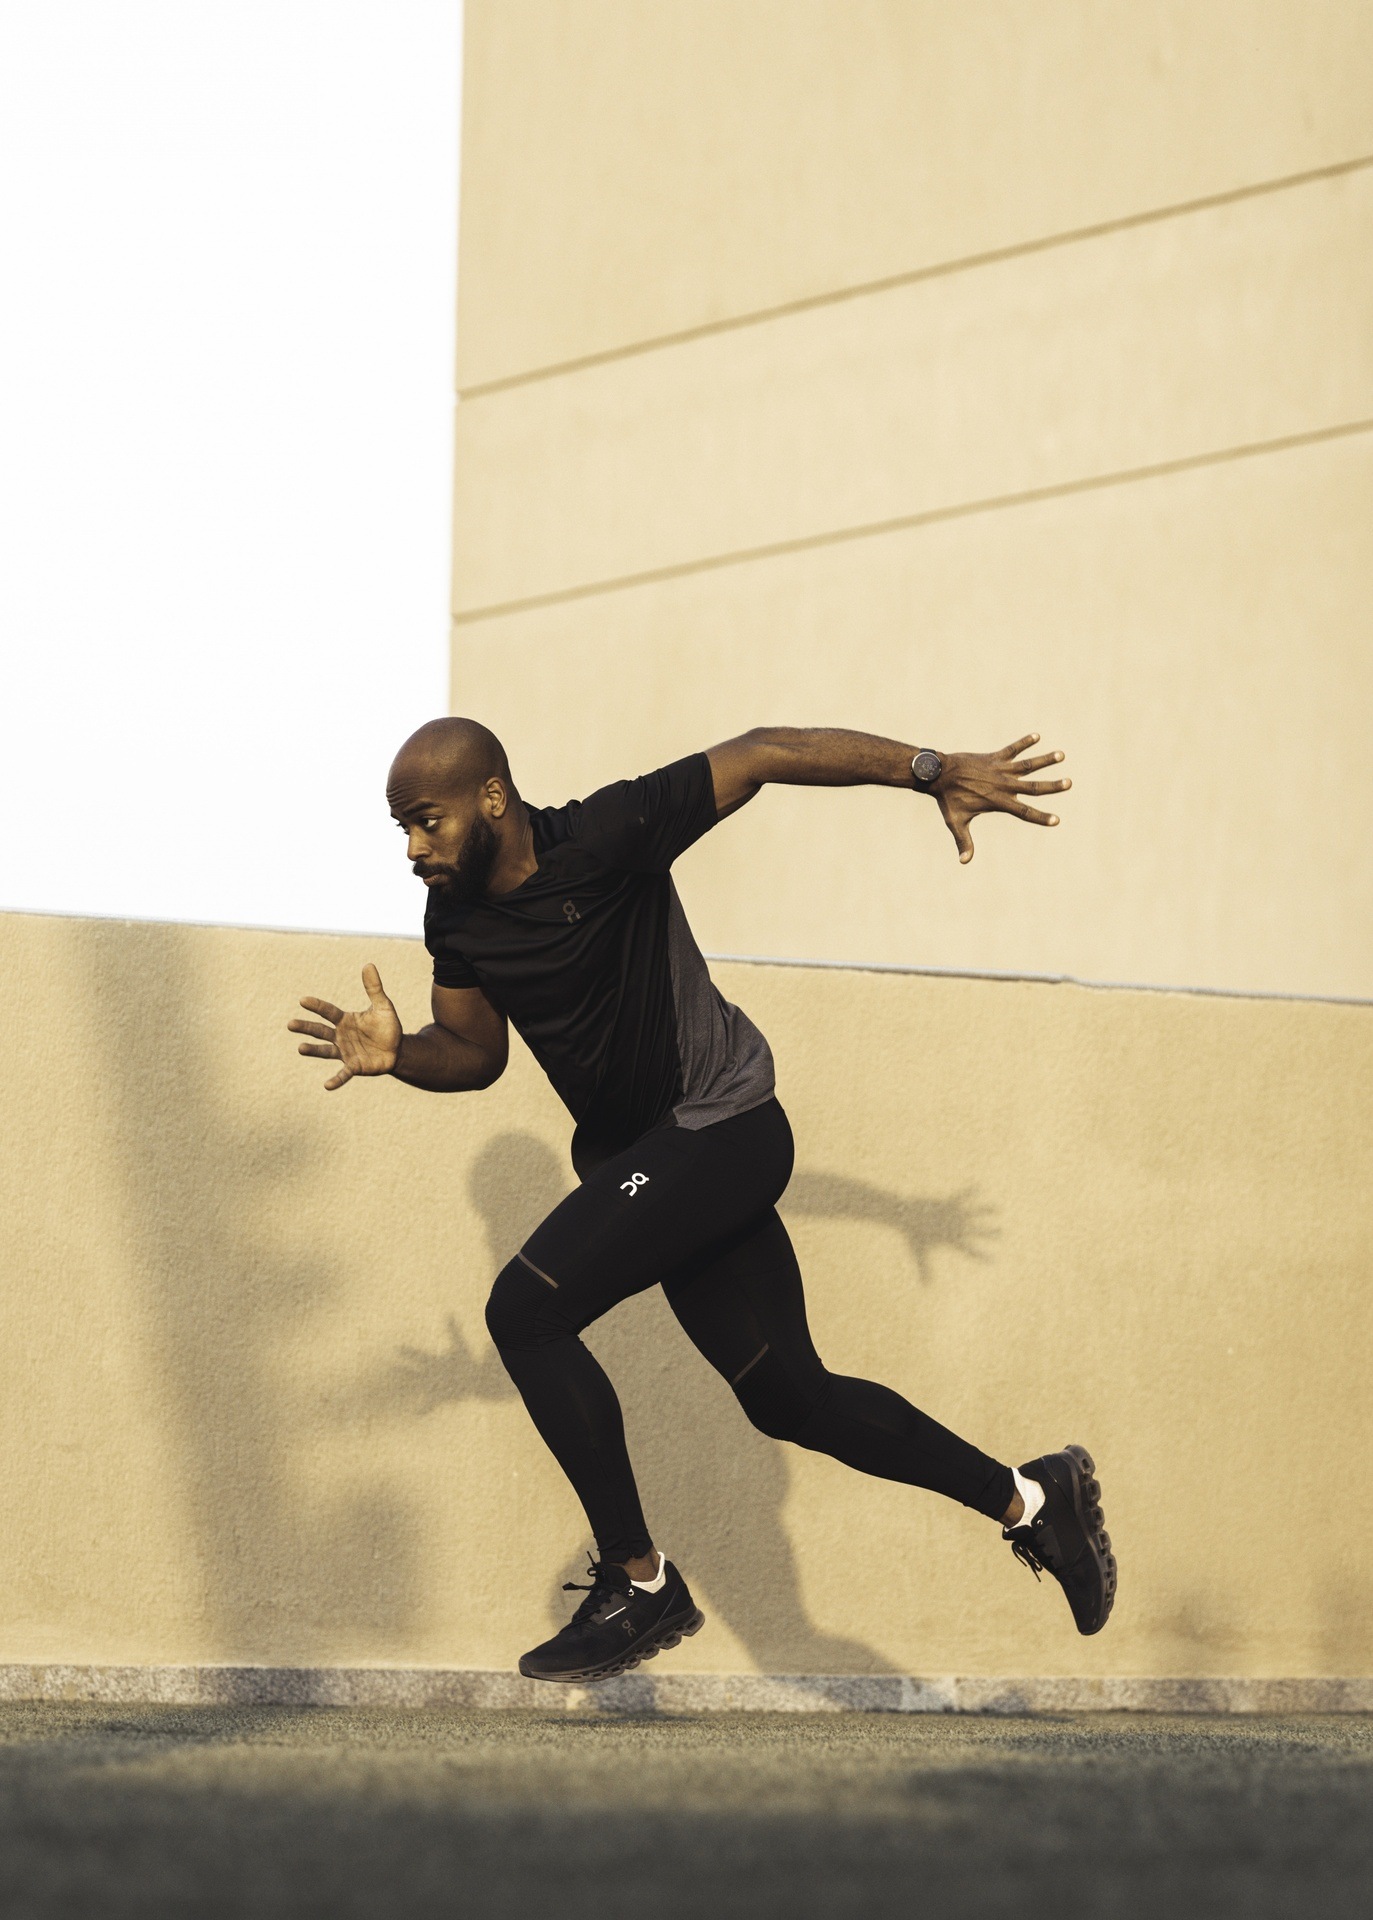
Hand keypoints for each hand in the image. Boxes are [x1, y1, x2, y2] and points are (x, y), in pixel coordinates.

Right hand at [288, 964, 401, 1089]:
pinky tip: (327, 1085)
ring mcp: (345, 1052)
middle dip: (306, 1027)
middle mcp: (341, 1036)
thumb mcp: (383, 1006)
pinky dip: (336, 1079)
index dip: (317, 1006)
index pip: (328, 1011)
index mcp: (345, 1020)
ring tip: (300, 1048)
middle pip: (320, 1030)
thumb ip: (374, 988)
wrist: (398, 1049)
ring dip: (313, 1050)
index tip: (303, 1000)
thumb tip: (368, 964)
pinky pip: (343, 1073)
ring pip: (325, 1051)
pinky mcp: (354, 1066)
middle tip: (290, 1024)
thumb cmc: (387, 1027)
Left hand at [932, 734, 1070, 863]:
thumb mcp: (956, 822)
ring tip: (1061, 755)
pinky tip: (1036, 735)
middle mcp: (1003, 785)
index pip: (1024, 812)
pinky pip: (1012, 749)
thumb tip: (964, 862)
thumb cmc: (948, 800)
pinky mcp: (994, 758)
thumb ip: (964, 841)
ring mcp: (999, 770)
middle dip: (1052, 786)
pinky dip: (1024, 743)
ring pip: (1027, 765)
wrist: (938, 774)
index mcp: (998, 802)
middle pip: (1033, 787)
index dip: (1040, 817)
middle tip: (1069, 783)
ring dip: (1045, 760)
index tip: (1056, 820)